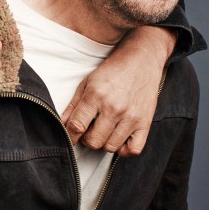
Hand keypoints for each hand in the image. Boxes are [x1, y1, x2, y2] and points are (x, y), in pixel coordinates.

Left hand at [61, 26, 175, 155]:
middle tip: (89, 130)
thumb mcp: (87, 82)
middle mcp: (114, 108)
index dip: (70, 136)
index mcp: (96, 95)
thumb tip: (62, 123)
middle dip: (87, 139)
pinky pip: (133, 149)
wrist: (141, 60)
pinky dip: (124, 149)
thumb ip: (74, 104)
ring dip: (104, 142)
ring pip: (111, 147)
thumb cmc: (113, 70)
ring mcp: (131, 117)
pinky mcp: (145, 122)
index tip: (70, 137)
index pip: (77, 126)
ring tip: (104, 130)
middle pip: (94, 141)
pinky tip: (119, 138)